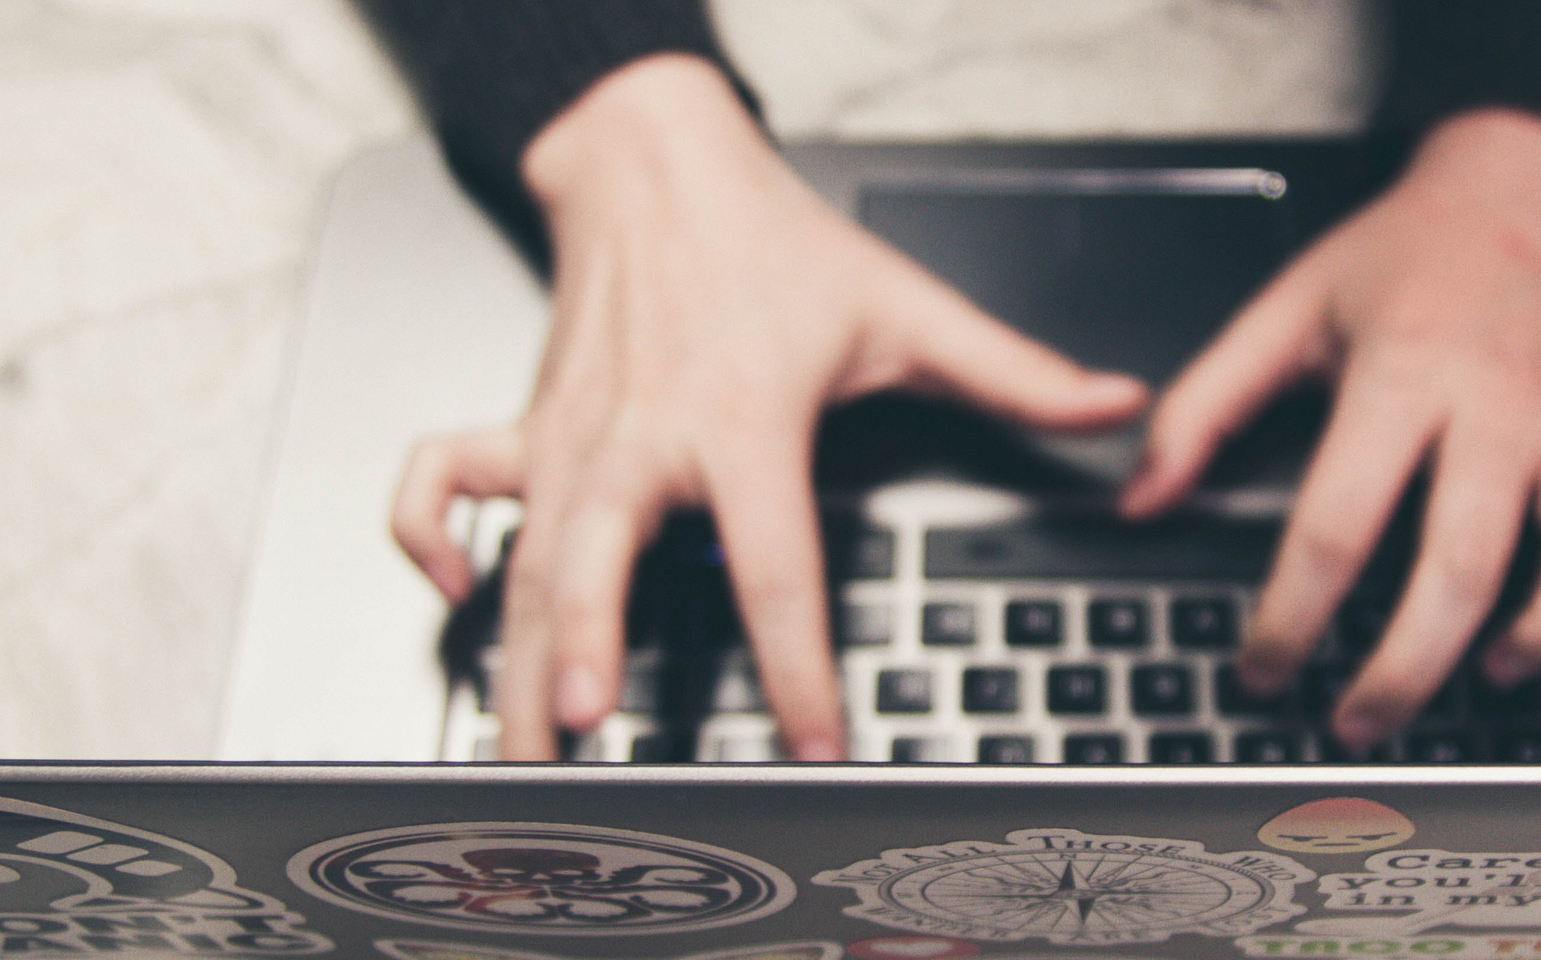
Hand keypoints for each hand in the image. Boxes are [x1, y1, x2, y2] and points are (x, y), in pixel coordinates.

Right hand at [390, 55, 1146, 760]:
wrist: (653, 159)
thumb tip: (1113, 408)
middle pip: (600, 553)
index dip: (796, 660)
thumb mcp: (903, 304)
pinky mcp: (523, 425)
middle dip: (581, 640)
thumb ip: (1013, 372)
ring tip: (513, 738)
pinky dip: (427, 536)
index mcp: (740, 418)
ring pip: (521, 552)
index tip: (812, 736)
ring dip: (509, 646)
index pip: (774, 562)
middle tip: (580, 722)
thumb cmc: (767, 242)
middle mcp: (642, 434)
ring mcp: (569, 435)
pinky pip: (442, 484)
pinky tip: (450, 595)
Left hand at [1120, 108, 1540, 749]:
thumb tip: (1142, 496)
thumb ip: (1205, 405)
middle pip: (1463, 567)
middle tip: (1359, 719)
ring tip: (1488, 677)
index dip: (1291, 617)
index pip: (1340, 524)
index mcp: (1407, 373)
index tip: (1264, 667)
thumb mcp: (1289, 308)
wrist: (1530, 183)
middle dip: (1405, 669)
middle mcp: (1502, 409)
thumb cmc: (1411, 251)